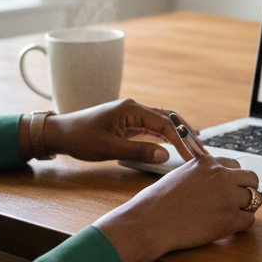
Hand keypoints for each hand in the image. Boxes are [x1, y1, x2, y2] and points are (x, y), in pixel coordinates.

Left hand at [39, 98, 195, 163]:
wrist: (60, 133)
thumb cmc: (81, 139)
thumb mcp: (110, 148)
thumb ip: (139, 151)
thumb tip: (166, 154)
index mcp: (131, 110)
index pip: (165, 123)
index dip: (182, 139)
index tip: (194, 153)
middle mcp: (134, 108)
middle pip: (167, 117)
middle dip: (185, 131)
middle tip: (201, 147)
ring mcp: (130, 115)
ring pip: (160, 121)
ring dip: (176, 132)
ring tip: (193, 144)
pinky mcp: (126, 122)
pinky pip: (150, 126)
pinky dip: (164, 134)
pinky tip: (172, 142)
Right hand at [93, 155, 261, 261]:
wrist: (151, 222)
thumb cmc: (157, 202)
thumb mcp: (179, 175)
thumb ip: (199, 175)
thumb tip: (211, 183)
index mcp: (208, 163)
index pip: (235, 165)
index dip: (233, 178)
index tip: (230, 187)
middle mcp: (221, 176)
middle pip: (252, 178)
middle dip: (247, 189)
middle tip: (238, 201)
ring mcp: (228, 197)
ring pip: (254, 199)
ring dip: (246, 207)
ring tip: (233, 215)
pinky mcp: (230, 220)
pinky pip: (249, 220)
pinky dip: (241, 225)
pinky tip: (228, 227)